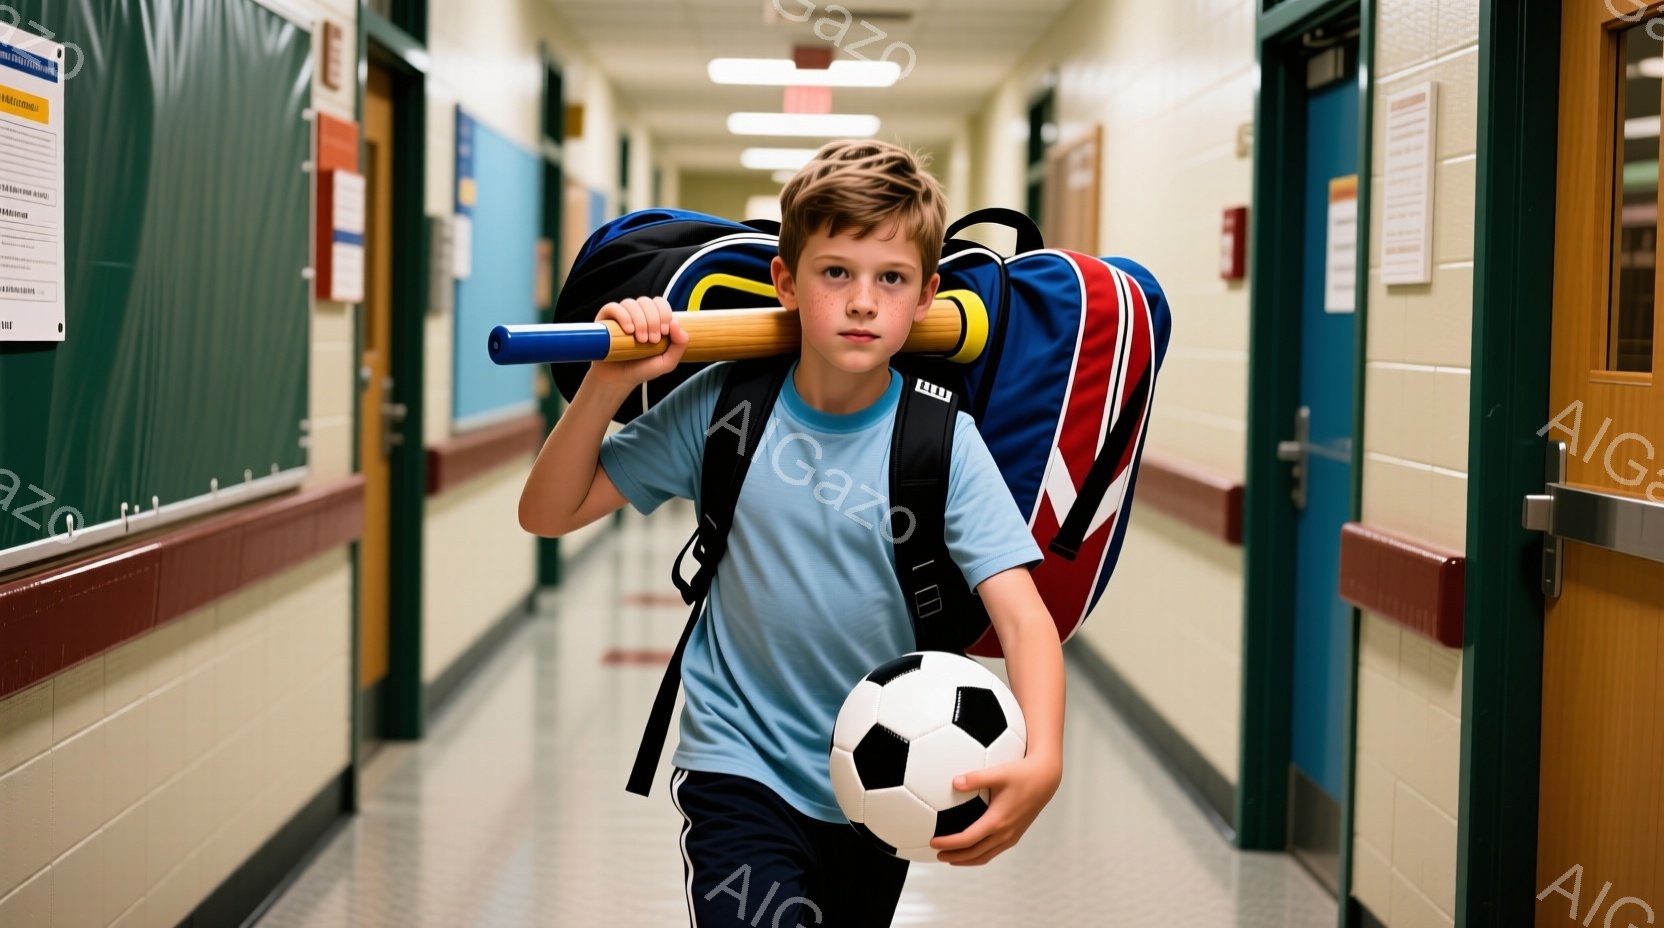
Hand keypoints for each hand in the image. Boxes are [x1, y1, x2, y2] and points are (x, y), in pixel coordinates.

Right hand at [585, 297, 687, 386]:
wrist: (618, 380)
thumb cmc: (642, 369)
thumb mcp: (667, 362)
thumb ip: (679, 345)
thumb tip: (676, 322)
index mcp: (651, 319)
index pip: (659, 303)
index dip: (664, 313)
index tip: (664, 332)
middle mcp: (636, 314)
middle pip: (646, 302)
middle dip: (653, 320)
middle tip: (652, 340)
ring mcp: (619, 316)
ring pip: (631, 304)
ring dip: (639, 320)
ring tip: (640, 340)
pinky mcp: (604, 321)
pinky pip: (612, 307)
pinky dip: (623, 316)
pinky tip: (628, 330)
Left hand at [929, 753, 1060, 865]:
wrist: (1045, 779)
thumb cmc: (1021, 773)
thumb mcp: (997, 772)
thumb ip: (975, 778)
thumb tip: (954, 782)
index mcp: (998, 820)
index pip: (967, 839)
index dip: (949, 843)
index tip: (933, 842)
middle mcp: (1005, 833)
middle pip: (974, 854)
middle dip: (954, 856)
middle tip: (937, 854)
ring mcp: (1012, 836)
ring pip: (985, 856)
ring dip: (966, 860)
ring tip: (950, 857)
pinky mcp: (1015, 834)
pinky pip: (994, 851)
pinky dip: (979, 855)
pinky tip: (971, 848)